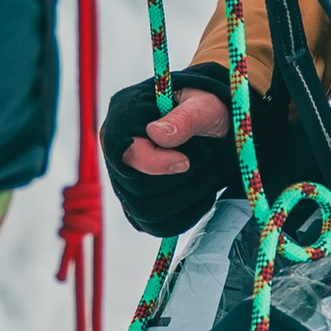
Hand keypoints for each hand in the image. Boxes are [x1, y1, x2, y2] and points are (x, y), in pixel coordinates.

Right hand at [100, 68, 238, 232]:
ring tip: (203, 174)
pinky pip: (156, 223)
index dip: (155, 162)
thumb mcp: (205, 106)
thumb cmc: (206, 110)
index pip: (125, 151)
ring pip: (145, 209)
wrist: (213, 128)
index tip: (186, 161)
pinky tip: (200, 193)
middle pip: (133, 187)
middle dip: (175, 182)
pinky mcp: (137, 200)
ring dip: (183, 197)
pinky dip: (185, 213)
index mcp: (125, 115)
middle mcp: (116, 147)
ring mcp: (124, 176)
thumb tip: (156, 133)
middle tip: (202, 164)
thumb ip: (184, 118)